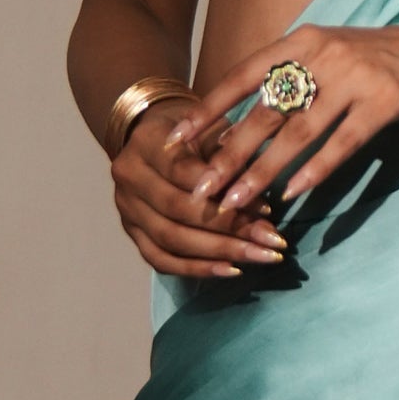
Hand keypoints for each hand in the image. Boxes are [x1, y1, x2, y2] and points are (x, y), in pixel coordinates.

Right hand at [109, 100, 289, 278]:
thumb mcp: (211, 129)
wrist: (153, 140)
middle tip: (272, 242)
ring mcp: (126, 209)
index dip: (226, 193)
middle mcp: (130, 177)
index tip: (267, 209)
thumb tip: (260, 203)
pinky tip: (230, 270)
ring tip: (260, 257)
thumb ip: (229, 159)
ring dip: (219, 253)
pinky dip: (197, 269)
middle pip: (179, 211)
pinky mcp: (132, 233)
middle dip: (230, 229)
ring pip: (171, 240)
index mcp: (147, 142)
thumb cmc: (193, 132)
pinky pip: (161, 260)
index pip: (186, 174)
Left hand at [186, 20, 398, 222]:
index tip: (176, 141)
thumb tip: (241, 124)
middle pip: (265, 110)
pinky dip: (316, 169)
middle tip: (199, 188)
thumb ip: (292, 82)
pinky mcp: (387, 100)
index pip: (242, 77)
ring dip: (264, 170)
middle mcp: (323, 53)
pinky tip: (294, 193)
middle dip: (228, 153)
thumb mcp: (331, 59)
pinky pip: (343, 142)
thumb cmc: (383, 64)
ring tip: (237, 200)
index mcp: (302, 41)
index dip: (208, 110)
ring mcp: (356, 76)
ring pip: (299, 131)